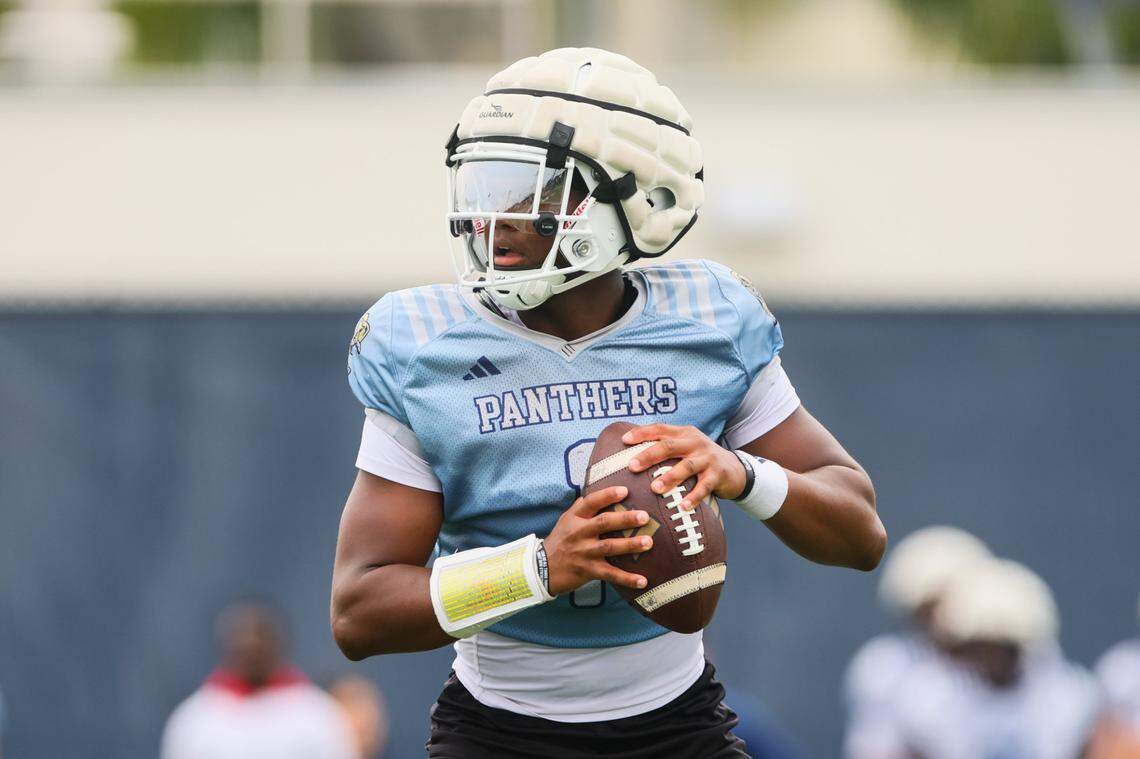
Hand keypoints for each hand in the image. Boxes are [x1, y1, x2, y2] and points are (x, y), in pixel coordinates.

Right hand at [544, 485, 651, 594]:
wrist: (542, 568)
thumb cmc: (559, 541)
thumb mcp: (566, 520)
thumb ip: (582, 507)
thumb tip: (601, 491)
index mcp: (575, 518)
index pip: (591, 502)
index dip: (607, 495)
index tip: (624, 491)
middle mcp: (579, 533)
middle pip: (603, 523)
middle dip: (625, 519)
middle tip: (644, 516)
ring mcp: (584, 552)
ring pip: (609, 547)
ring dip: (630, 545)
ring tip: (648, 542)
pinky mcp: (588, 571)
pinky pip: (610, 574)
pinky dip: (627, 579)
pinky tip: (642, 581)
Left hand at [622, 424, 746, 510]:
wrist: (736, 469)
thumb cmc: (701, 460)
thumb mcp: (686, 448)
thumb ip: (666, 449)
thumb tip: (631, 459)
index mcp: (684, 433)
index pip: (660, 429)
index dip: (642, 433)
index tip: (624, 440)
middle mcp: (695, 442)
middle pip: (669, 446)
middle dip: (649, 455)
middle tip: (632, 466)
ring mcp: (707, 458)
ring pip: (687, 465)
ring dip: (670, 477)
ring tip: (655, 488)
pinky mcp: (718, 474)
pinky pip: (704, 486)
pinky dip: (693, 496)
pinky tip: (683, 506)